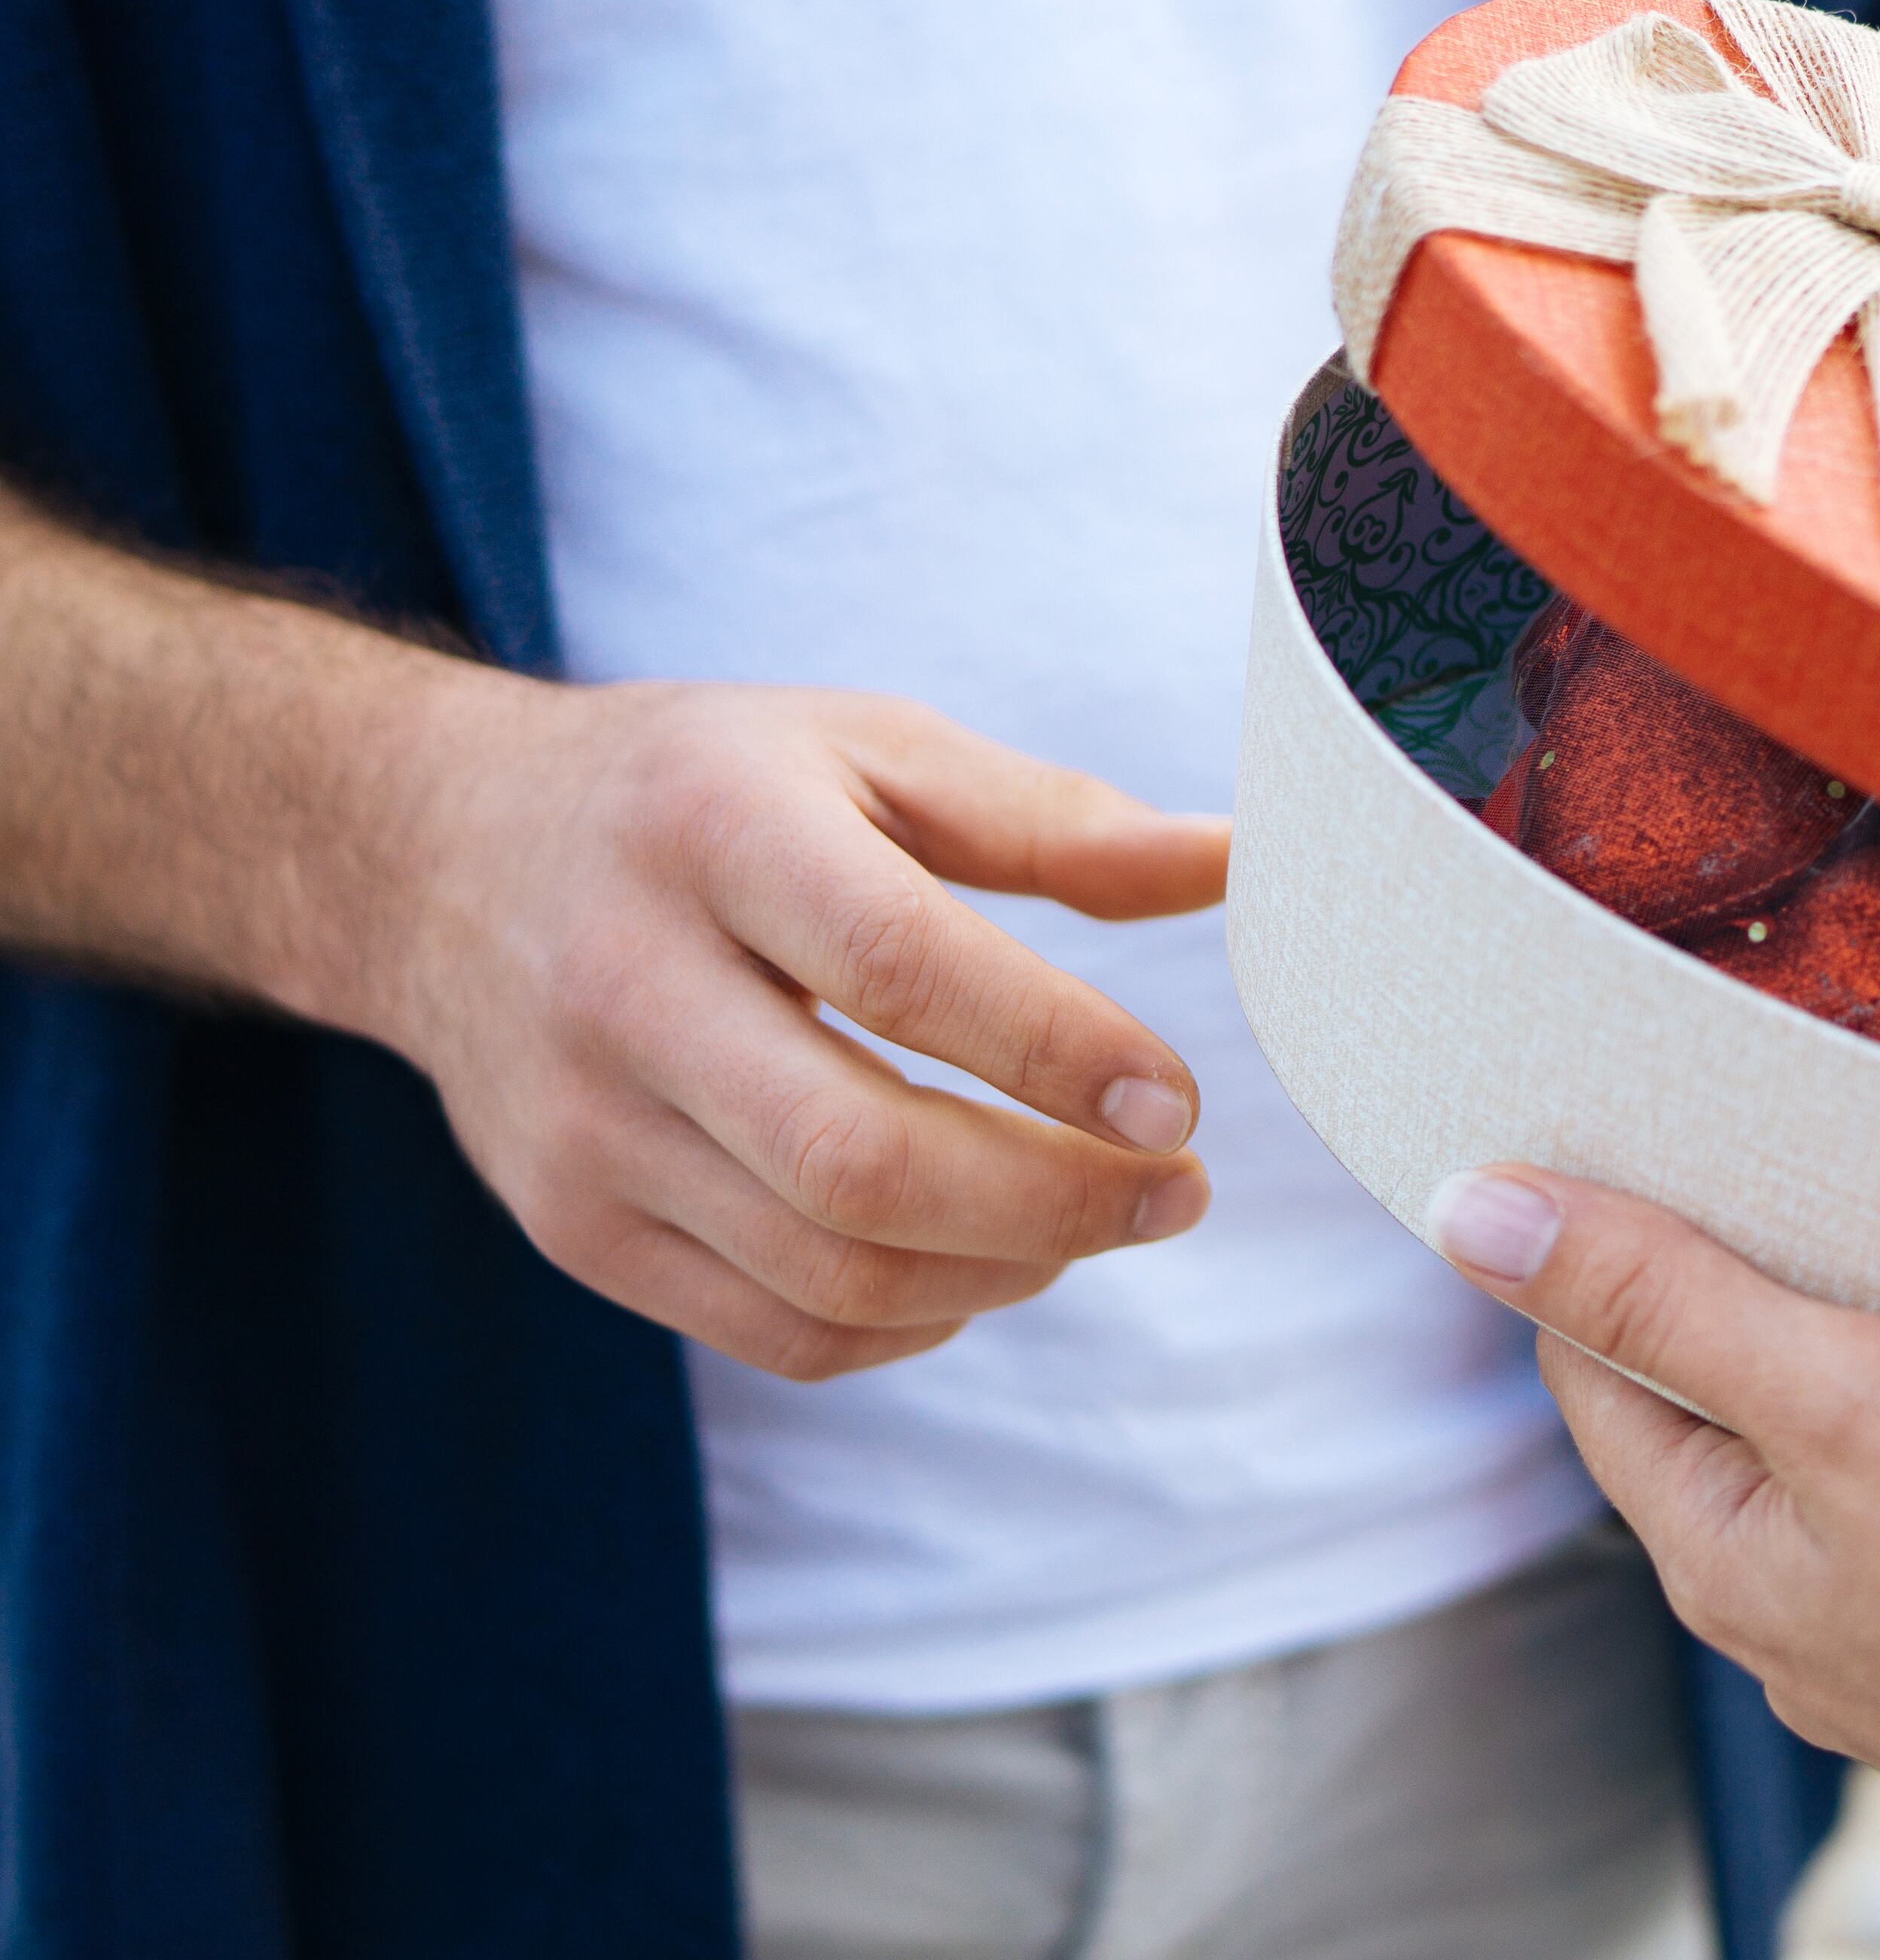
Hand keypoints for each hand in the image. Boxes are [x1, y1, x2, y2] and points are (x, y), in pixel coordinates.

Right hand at [367, 677, 1228, 1379]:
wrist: (441, 858)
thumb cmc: (705, 792)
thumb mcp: (868, 750)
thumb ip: (1055, 820)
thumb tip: (1238, 860)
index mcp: (712, 830)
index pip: (899, 968)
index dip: (1057, 1050)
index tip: (1178, 1100)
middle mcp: (623, 984)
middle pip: (860, 1157)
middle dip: (1056, 1199)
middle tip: (1180, 1188)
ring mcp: (583, 1128)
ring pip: (828, 1269)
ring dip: (1006, 1269)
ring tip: (1102, 1219)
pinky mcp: (573, 1228)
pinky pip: (775, 1330)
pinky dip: (914, 1320)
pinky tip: (983, 1257)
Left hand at [1423, 1166, 1879, 1772]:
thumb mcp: (1829, 1384)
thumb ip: (1660, 1298)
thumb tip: (1471, 1216)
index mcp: (1712, 1550)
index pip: (1593, 1366)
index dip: (1600, 1250)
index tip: (1646, 1150)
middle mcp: (1776, 1611)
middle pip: (1700, 1412)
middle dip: (1724, 1299)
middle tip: (1782, 1184)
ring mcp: (1879, 1634)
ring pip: (1814, 1460)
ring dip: (1834, 1363)